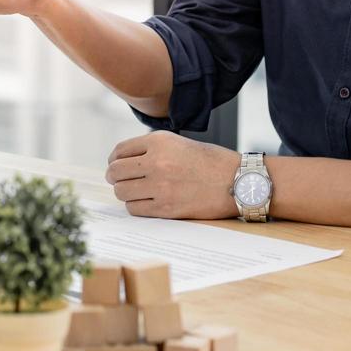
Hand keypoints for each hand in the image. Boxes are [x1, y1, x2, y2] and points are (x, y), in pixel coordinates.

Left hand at [105, 131, 239, 219]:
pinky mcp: (166, 207)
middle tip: (120, 180)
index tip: (116, 165)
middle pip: (115, 172)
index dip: (114, 160)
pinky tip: (145, 202)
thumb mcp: (178, 142)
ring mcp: (160, 186)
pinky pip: (134, 208)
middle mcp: (156, 162)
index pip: (119, 151)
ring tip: (135, 191)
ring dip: (125, 192)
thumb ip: (151, 148)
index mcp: (158, 141)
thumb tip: (123, 160)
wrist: (237, 181)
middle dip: (114, 177)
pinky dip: (135, 206)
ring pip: (122, 192)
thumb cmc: (210, 161)